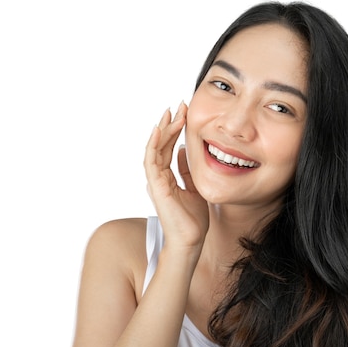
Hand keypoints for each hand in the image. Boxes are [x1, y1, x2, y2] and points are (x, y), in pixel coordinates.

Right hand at [144, 101, 208, 250]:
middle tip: (179, 106)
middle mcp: (159, 178)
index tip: (184, 113)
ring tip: (171, 113)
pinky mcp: (156, 187)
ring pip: (155, 150)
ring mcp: (156, 182)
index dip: (175, 130)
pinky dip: (154, 145)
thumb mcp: (195, 187)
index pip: (168, 148)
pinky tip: (159, 130)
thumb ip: (187, 170)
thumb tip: (184, 150)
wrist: (192, 240)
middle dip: (169, 124)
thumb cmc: (193, 219)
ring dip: (163, 130)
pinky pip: (151, 162)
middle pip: (161, 145)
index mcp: (167, 178)